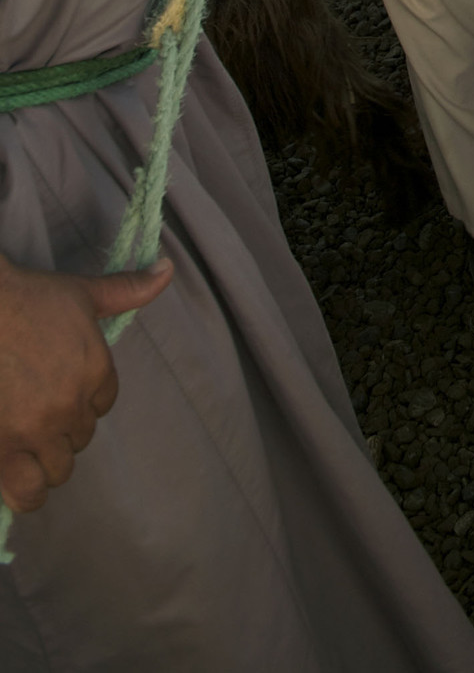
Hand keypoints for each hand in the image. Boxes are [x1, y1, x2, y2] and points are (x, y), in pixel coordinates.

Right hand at [0, 253, 173, 514]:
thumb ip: (126, 290)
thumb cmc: (26, 298)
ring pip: (58, 469)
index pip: (103, 404)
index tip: (59, 387)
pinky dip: (25, 491)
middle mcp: (71, 406)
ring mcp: (36, 432)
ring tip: (25, 444)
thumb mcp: (81, 292)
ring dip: (46, 460)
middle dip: (62, 429)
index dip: (82, 398)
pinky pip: (27, 492)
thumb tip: (167, 270)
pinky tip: (15, 477)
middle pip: (80, 438)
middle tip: (35, 411)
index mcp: (96, 370)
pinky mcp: (3, 452)